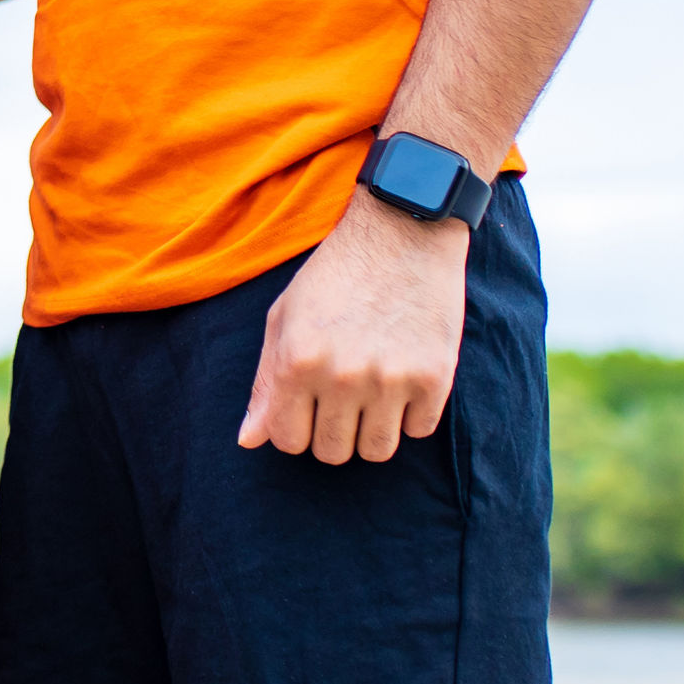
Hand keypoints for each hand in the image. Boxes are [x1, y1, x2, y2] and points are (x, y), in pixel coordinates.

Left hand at [239, 195, 470, 464]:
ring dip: (373, 429)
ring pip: (377, 450)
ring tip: (374, 391)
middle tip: (344, 396)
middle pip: (333, 452)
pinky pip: (419, 431)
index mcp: (297, 360)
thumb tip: (249, 441)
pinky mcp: (434, 377)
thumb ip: (266, 382)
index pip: (288, 441)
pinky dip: (412, 413)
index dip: (297, 429)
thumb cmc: (335, 274)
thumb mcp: (286, 316)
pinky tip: (405, 375)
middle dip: (334, 431)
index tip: (309, 407)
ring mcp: (390, 379)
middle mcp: (341, 376)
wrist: (403, 231)